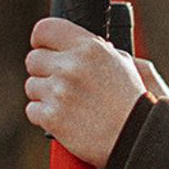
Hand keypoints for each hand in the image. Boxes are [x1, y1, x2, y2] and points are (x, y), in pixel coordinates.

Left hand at [25, 18, 147, 167]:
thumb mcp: (124, 64)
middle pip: (33, 59)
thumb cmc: (135, 103)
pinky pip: (32, 110)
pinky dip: (44, 116)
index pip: (44, 30)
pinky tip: (64, 119)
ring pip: (31, 85)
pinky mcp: (52, 118)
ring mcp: (59, 92)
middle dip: (44, 71)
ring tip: (67, 105)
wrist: (138, 139)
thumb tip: (80, 44)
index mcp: (88, 48)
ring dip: (44, 95)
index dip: (41, 40)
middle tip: (61, 84)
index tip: (44, 49)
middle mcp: (71, 66)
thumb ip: (98, 50)